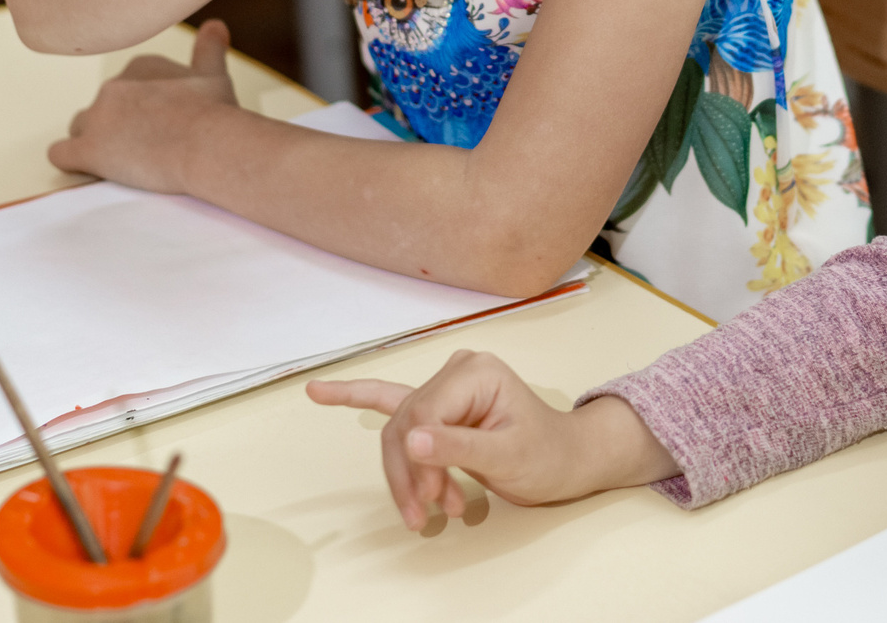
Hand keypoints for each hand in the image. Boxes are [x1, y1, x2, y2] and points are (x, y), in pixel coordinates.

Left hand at [48, 18, 240, 189]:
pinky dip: (71, 161)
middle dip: (117, 126)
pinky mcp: (88, 149)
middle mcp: (113, 85)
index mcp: (139, 67)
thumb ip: (209, 48)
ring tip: (121, 160)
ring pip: (80, 127)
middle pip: (102, 107)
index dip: (139, 108)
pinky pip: (61, 154)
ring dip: (94, 141)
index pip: (126, 86)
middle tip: (145, 146)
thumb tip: (215, 25)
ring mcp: (97, 117)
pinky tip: (85, 168)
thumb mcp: (214, 74)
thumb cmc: (214, 111)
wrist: (207, 143)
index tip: (157, 124)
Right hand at [306, 350, 678, 528]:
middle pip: (405, 423)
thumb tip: (412, 441)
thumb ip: (459, 448)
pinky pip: (389, 402)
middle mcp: (456, 371)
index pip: (423, 413)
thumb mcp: (508, 455)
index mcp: (475, 372)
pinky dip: (356, 398)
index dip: (418, 460)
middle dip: (408, 473)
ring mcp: (446, 386)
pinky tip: (319, 392)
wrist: (567, 460)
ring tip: (427, 511)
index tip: (430, 499)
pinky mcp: (439, 405)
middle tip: (422, 515)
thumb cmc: (546, 455)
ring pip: (399, 430)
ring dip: (405, 473)